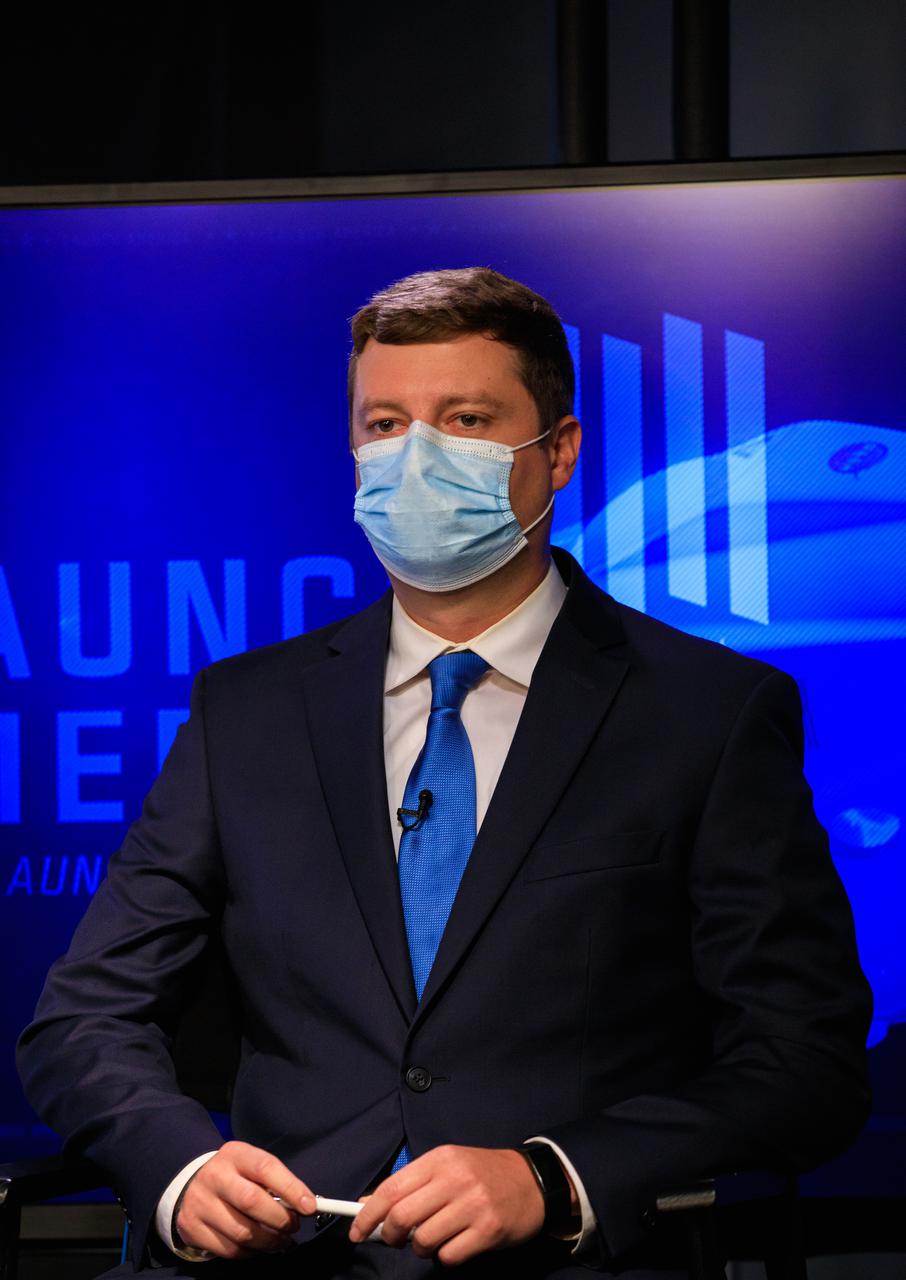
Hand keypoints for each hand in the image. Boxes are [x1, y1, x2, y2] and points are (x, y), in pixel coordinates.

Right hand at [175, 1140, 314, 1259]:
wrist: (191, 1184)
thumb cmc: (233, 1176)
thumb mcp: (250, 1166)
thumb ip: (273, 1182)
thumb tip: (303, 1204)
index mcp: (235, 1154)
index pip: (266, 1168)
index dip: (291, 1188)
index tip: (309, 1206)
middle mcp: (215, 1176)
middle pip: (252, 1202)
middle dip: (280, 1219)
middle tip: (293, 1227)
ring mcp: (200, 1203)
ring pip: (242, 1232)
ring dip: (269, 1242)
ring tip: (280, 1240)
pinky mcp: (192, 1228)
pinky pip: (228, 1249)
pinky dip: (249, 1252)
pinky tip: (257, 1246)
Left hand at [349, 1145, 544, 1264]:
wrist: (532, 1181)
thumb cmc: (482, 1174)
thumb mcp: (447, 1167)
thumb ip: (411, 1184)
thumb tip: (369, 1205)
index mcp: (440, 1159)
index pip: (392, 1189)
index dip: (368, 1214)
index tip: (356, 1232)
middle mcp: (455, 1179)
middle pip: (403, 1216)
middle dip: (390, 1236)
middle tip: (395, 1240)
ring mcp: (473, 1205)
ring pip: (424, 1240)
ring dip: (420, 1248)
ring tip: (431, 1240)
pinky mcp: (489, 1230)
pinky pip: (449, 1256)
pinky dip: (444, 1256)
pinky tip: (455, 1243)